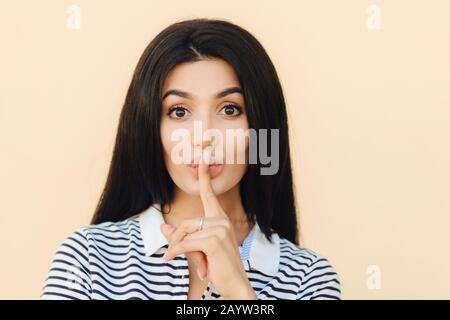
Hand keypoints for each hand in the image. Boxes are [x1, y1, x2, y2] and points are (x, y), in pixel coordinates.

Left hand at [160, 148, 255, 299]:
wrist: (235, 285)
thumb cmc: (219, 267)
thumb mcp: (198, 249)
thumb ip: (182, 237)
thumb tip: (164, 227)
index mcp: (220, 219)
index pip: (210, 194)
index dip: (205, 176)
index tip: (204, 158)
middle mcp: (221, 220)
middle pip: (186, 223)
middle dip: (176, 240)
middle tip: (172, 254)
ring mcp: (219, 229)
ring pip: (184, 233)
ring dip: (177, 248)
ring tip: (180, 260)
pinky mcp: (213, 240)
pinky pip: (185, 243)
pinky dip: (175, 252)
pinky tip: (171, 259)